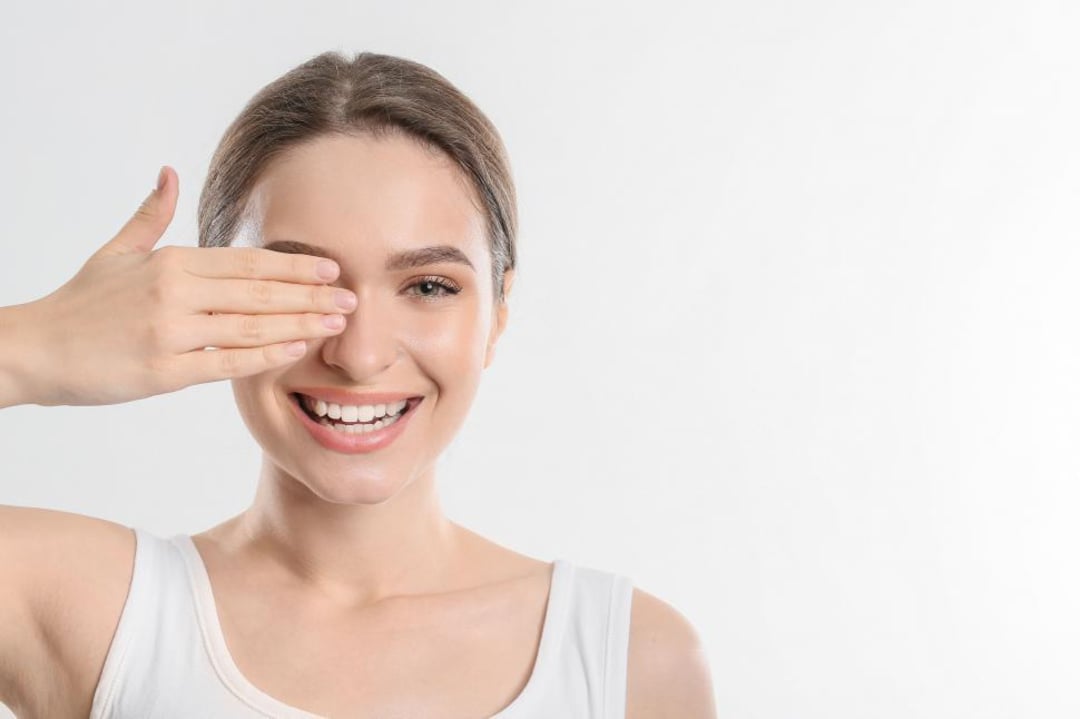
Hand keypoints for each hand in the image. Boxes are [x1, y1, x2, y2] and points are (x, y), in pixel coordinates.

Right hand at [25, 166, 353, 406]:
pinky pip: (227, 362)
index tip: (331, 267)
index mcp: (172, 262)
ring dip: (300, 323)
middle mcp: (176, 292)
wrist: (35, 349)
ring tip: (336, 324)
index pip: (248, 261)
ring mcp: (172, 332)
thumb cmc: (82, 303)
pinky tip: (296, 348)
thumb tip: (168, 172)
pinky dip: (265, 354)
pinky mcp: (165, 371)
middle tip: (352, 299)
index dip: (293, 264)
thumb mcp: (116, 252)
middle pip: (259, 291)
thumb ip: (151, 216)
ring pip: (251, 325)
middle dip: (311, 294)